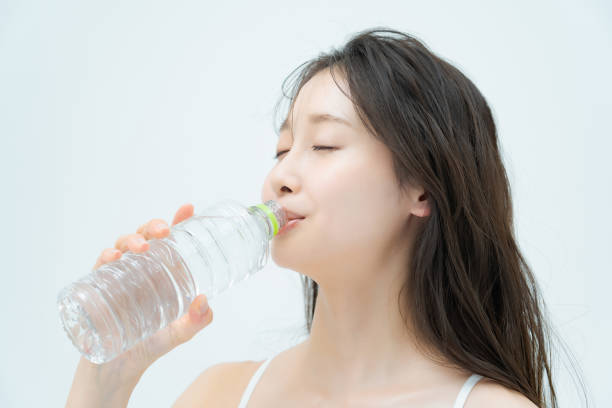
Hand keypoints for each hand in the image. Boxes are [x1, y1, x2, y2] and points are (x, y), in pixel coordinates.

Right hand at [83, 203, 212, 384]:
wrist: (120, 368)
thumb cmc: (151, 344)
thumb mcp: (179, 333)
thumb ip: (196, 321)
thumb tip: (205, 302)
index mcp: (163, 272)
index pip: (171, 241)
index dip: (179, 222)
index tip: (188, 208)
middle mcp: (142, 269)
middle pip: (147, 236)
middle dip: (153, 226)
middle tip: (165, 231)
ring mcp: (120, 276)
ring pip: (123, 245)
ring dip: (131, 239)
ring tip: (142, 246)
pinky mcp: (99, 287)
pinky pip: (99, 265)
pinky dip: (105, 257)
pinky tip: (113, 258)